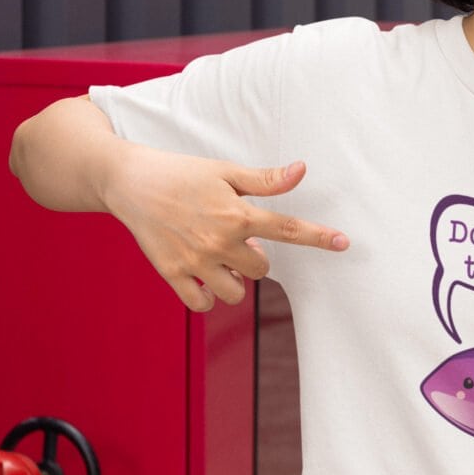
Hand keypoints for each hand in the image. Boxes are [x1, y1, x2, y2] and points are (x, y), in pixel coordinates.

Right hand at [104, 148, 347, 310]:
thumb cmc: (182, 173)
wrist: (130, 181)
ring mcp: (194, 261)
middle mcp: (219, 240)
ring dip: (234, 279)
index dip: (318, 237)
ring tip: (218, 256)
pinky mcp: (171, 274)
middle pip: (262, 269)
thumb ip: (265, 180)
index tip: (343, 242)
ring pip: (235, 292)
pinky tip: (203, 274)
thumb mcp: (226, 172)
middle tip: (236, 238)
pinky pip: (203, 303)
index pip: (289, 229)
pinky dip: (208, 295)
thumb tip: (301, 171)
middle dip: (256, 258)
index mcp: (237, 213)